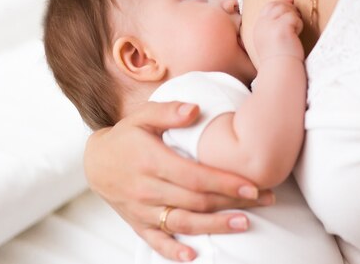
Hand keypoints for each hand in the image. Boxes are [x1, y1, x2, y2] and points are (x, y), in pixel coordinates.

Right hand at [83, 101, 275, 261]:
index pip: (194, 176)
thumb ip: (168, 111)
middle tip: (264, 200)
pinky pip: (157, 241)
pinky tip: (194, 256)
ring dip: (214, 226)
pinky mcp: (138, 223)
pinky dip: (173, 252)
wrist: (95, 162)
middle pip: (195, 201)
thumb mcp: (142, 116)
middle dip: (232, 203)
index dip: (224, 182)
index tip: (251, 186)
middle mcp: (147, 188)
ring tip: (244, 224)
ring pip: (182, 223)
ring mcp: (142, 209)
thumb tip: (194, 110)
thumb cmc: (126, 136)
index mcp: (151, 161)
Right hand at [253, 0, 303, 62]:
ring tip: (295, 32)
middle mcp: (262, 24)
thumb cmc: (280, 57)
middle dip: (289, 9)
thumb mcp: (273, 37)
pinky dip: (298, 25)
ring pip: (286, 9)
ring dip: (295, 18)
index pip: (269, 6)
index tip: (291, 8)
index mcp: (259, 26)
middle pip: (277, 4)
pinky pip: (294, 18)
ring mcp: (270, 25)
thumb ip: (277, 20)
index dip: (281, 4)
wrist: (280, 70)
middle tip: (295, 22)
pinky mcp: (281, 27)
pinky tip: (296, 36)